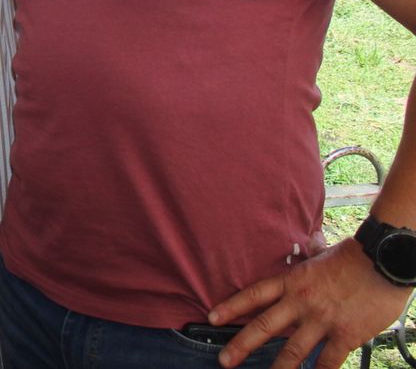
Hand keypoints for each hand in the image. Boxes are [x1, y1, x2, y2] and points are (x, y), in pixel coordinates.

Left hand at [206, 239, 411, 367]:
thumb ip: (312, 253)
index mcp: (292, 280)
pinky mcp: (345, 334)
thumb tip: (311, 240)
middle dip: (241, 345)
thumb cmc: (354, 256)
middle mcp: (300, 302)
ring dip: (278, 368)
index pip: (253, 295)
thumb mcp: (323, 253)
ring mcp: (322, 320)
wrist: (383, 261)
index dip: (231, 307)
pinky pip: (328, 360)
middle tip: (224, 360)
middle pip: (263, 326)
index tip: (211, 319)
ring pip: (292, 350)